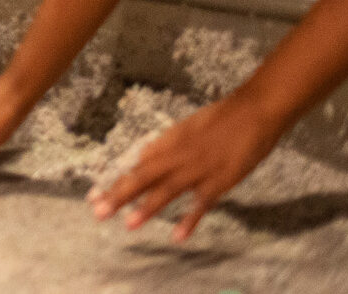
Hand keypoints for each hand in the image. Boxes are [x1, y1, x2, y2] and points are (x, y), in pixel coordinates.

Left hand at [88, 94, 284, 241]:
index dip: (115, 180)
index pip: (136, 164)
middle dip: (119, 195)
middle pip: (143, 177)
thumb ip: (165, 144)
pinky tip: (177, 236)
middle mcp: (176, 155)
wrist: (253, 110)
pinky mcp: (220, 181)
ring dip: (147, 208)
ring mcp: (197, 169)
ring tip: (128, 224)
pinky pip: (201, 203)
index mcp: (167, 141)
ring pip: (167, 190)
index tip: (93, 194)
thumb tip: (143, 156)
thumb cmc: (221, 118)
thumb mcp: (186, 127)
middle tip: (98, 212)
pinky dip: (190, 220)